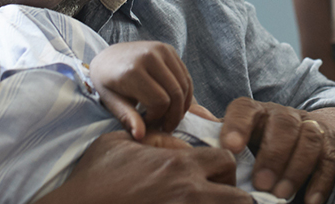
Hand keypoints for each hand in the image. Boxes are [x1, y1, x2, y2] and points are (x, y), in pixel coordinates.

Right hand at [35, 131, 251, 203]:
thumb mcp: (119, 142)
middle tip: (215, 196)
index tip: (211, 174)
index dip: (222, 166)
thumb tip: (169, 137)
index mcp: (180, 164)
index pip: (226, 159)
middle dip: (232, 196)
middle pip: (239, 197)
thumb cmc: (95, 176)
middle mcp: (189, 192)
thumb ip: (151, 136)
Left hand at [90, 41, 192, 139]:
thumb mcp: (112, 102)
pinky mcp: (169, 49)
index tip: (148, 123)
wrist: (108, 57)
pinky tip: (175, 104)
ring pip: (184, 85)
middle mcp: (149, 56)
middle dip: (174, 115)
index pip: (160, 101)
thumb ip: (128, 118)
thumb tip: (140, 136)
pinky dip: (185, 93)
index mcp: (132, 70)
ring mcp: (161, 50)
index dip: (157, 118)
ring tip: (170, 116)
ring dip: (182, 106)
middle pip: (175, 93)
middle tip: (166, 127)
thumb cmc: (108, 83)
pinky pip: (185, 76)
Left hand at [219, 98, 334, 203]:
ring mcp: (309, 127)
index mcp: (256, 112)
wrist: (299, 137)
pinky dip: (321, 181)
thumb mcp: (235, 138)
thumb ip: (213, 133)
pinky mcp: (329, 145)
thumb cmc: (256, 143)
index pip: (245, 109)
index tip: (230, 148)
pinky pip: (329, 159)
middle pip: (282, 123)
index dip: (237, 125)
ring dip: (295, 168)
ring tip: (280, 194)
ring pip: (307, 138)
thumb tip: (186, 123)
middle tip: (260, 182)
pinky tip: (310, 201)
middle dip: (272, 154)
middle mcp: (283, 115)